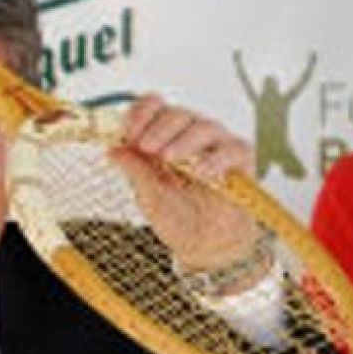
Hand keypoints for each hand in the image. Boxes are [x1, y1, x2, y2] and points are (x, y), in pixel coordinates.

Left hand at [112, 94, 258, 270]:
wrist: (207, 246)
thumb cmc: (177, 218)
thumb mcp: (150, 198)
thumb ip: (136, 173)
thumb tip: (112, 151)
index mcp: (165, 136)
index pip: (154, 107)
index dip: (141, 113)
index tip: (128, 132)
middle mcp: (191, 133)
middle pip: (177, 114)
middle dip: (159, 129)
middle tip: (146, 147)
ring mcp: (217, 144)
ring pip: (203, 127)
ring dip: (183, 141)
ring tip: (169, 158)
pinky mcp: (240, 158)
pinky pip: (231, 149)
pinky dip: (216, 159)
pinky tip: (203, 172)